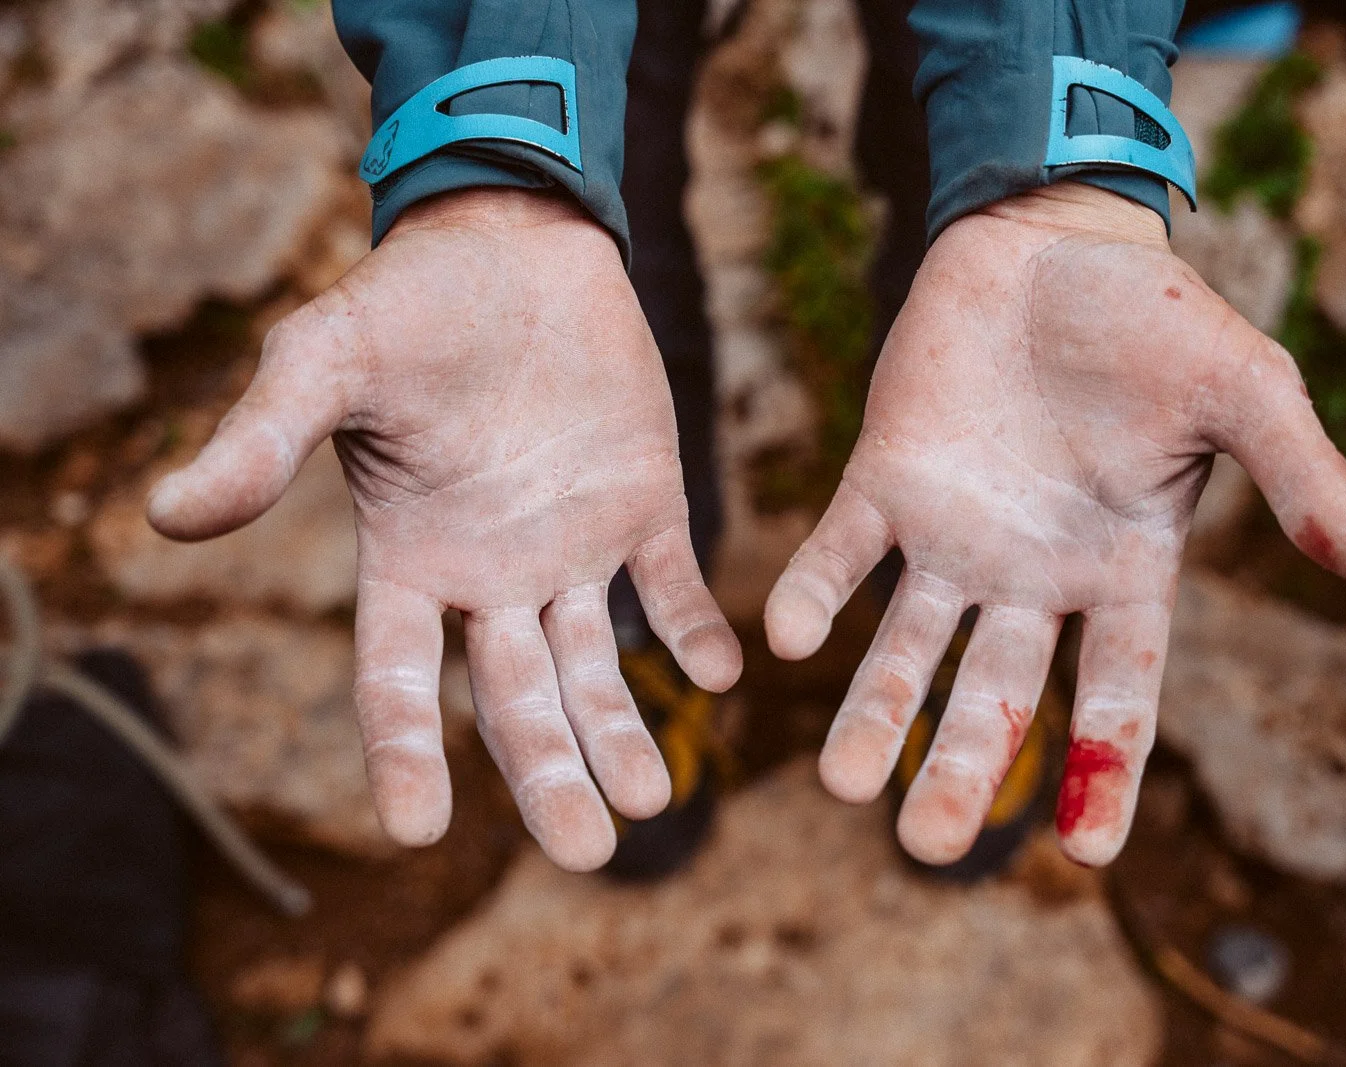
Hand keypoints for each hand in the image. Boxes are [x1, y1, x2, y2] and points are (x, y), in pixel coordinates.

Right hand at [148, 189, 741, 869]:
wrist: (518, 246)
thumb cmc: (409, 301)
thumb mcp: (326, 361)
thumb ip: (263, 439)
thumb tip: (164, 514)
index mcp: (410, 558)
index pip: (396, 678)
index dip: (404, 752)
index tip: (416, 832)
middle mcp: (493, 573)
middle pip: (515, 697)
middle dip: (548, 772)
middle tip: (587, 849)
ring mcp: (573, 546)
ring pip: (596, 663)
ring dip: (623, 729)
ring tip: (656, 799)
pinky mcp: (646, 506)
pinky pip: (673, 584)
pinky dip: (694, 631)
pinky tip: (718, 677)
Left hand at [766, 183, 1345, 867]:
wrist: (1053, 239)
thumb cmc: (1159, 320)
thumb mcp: (1248, 393)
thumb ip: (1303, 482)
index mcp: (1121, 573)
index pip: (1116, 698)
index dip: (1103, 774)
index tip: (1086, 856)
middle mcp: (1030, 577)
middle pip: (995, 697)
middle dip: (962, 767)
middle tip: (924, 843)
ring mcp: (952, 535)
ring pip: (907, 647)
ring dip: (874, 712)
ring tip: (841, 783)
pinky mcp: (885, 481)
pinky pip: (843, 550)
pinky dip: (817, 591)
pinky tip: (789, 637)